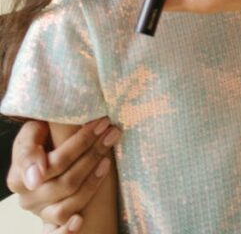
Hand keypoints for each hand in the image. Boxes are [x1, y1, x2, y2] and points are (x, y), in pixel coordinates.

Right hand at [7, 117, 119, 231]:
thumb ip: (32, 144)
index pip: (55, 160)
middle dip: (93, 153)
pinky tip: (79, 220)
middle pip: (67, 181)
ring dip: (92, 184)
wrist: (42, 156)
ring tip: (108, 160)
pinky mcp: (49, 223)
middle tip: (112, 132)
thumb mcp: (34, 130)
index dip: (80, 143)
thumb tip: (37, 178)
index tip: (101, 125)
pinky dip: (66, 230)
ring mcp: (39, 211)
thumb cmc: (40, 138)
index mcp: (19, 173)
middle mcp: (27, 196)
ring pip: (66, 206)